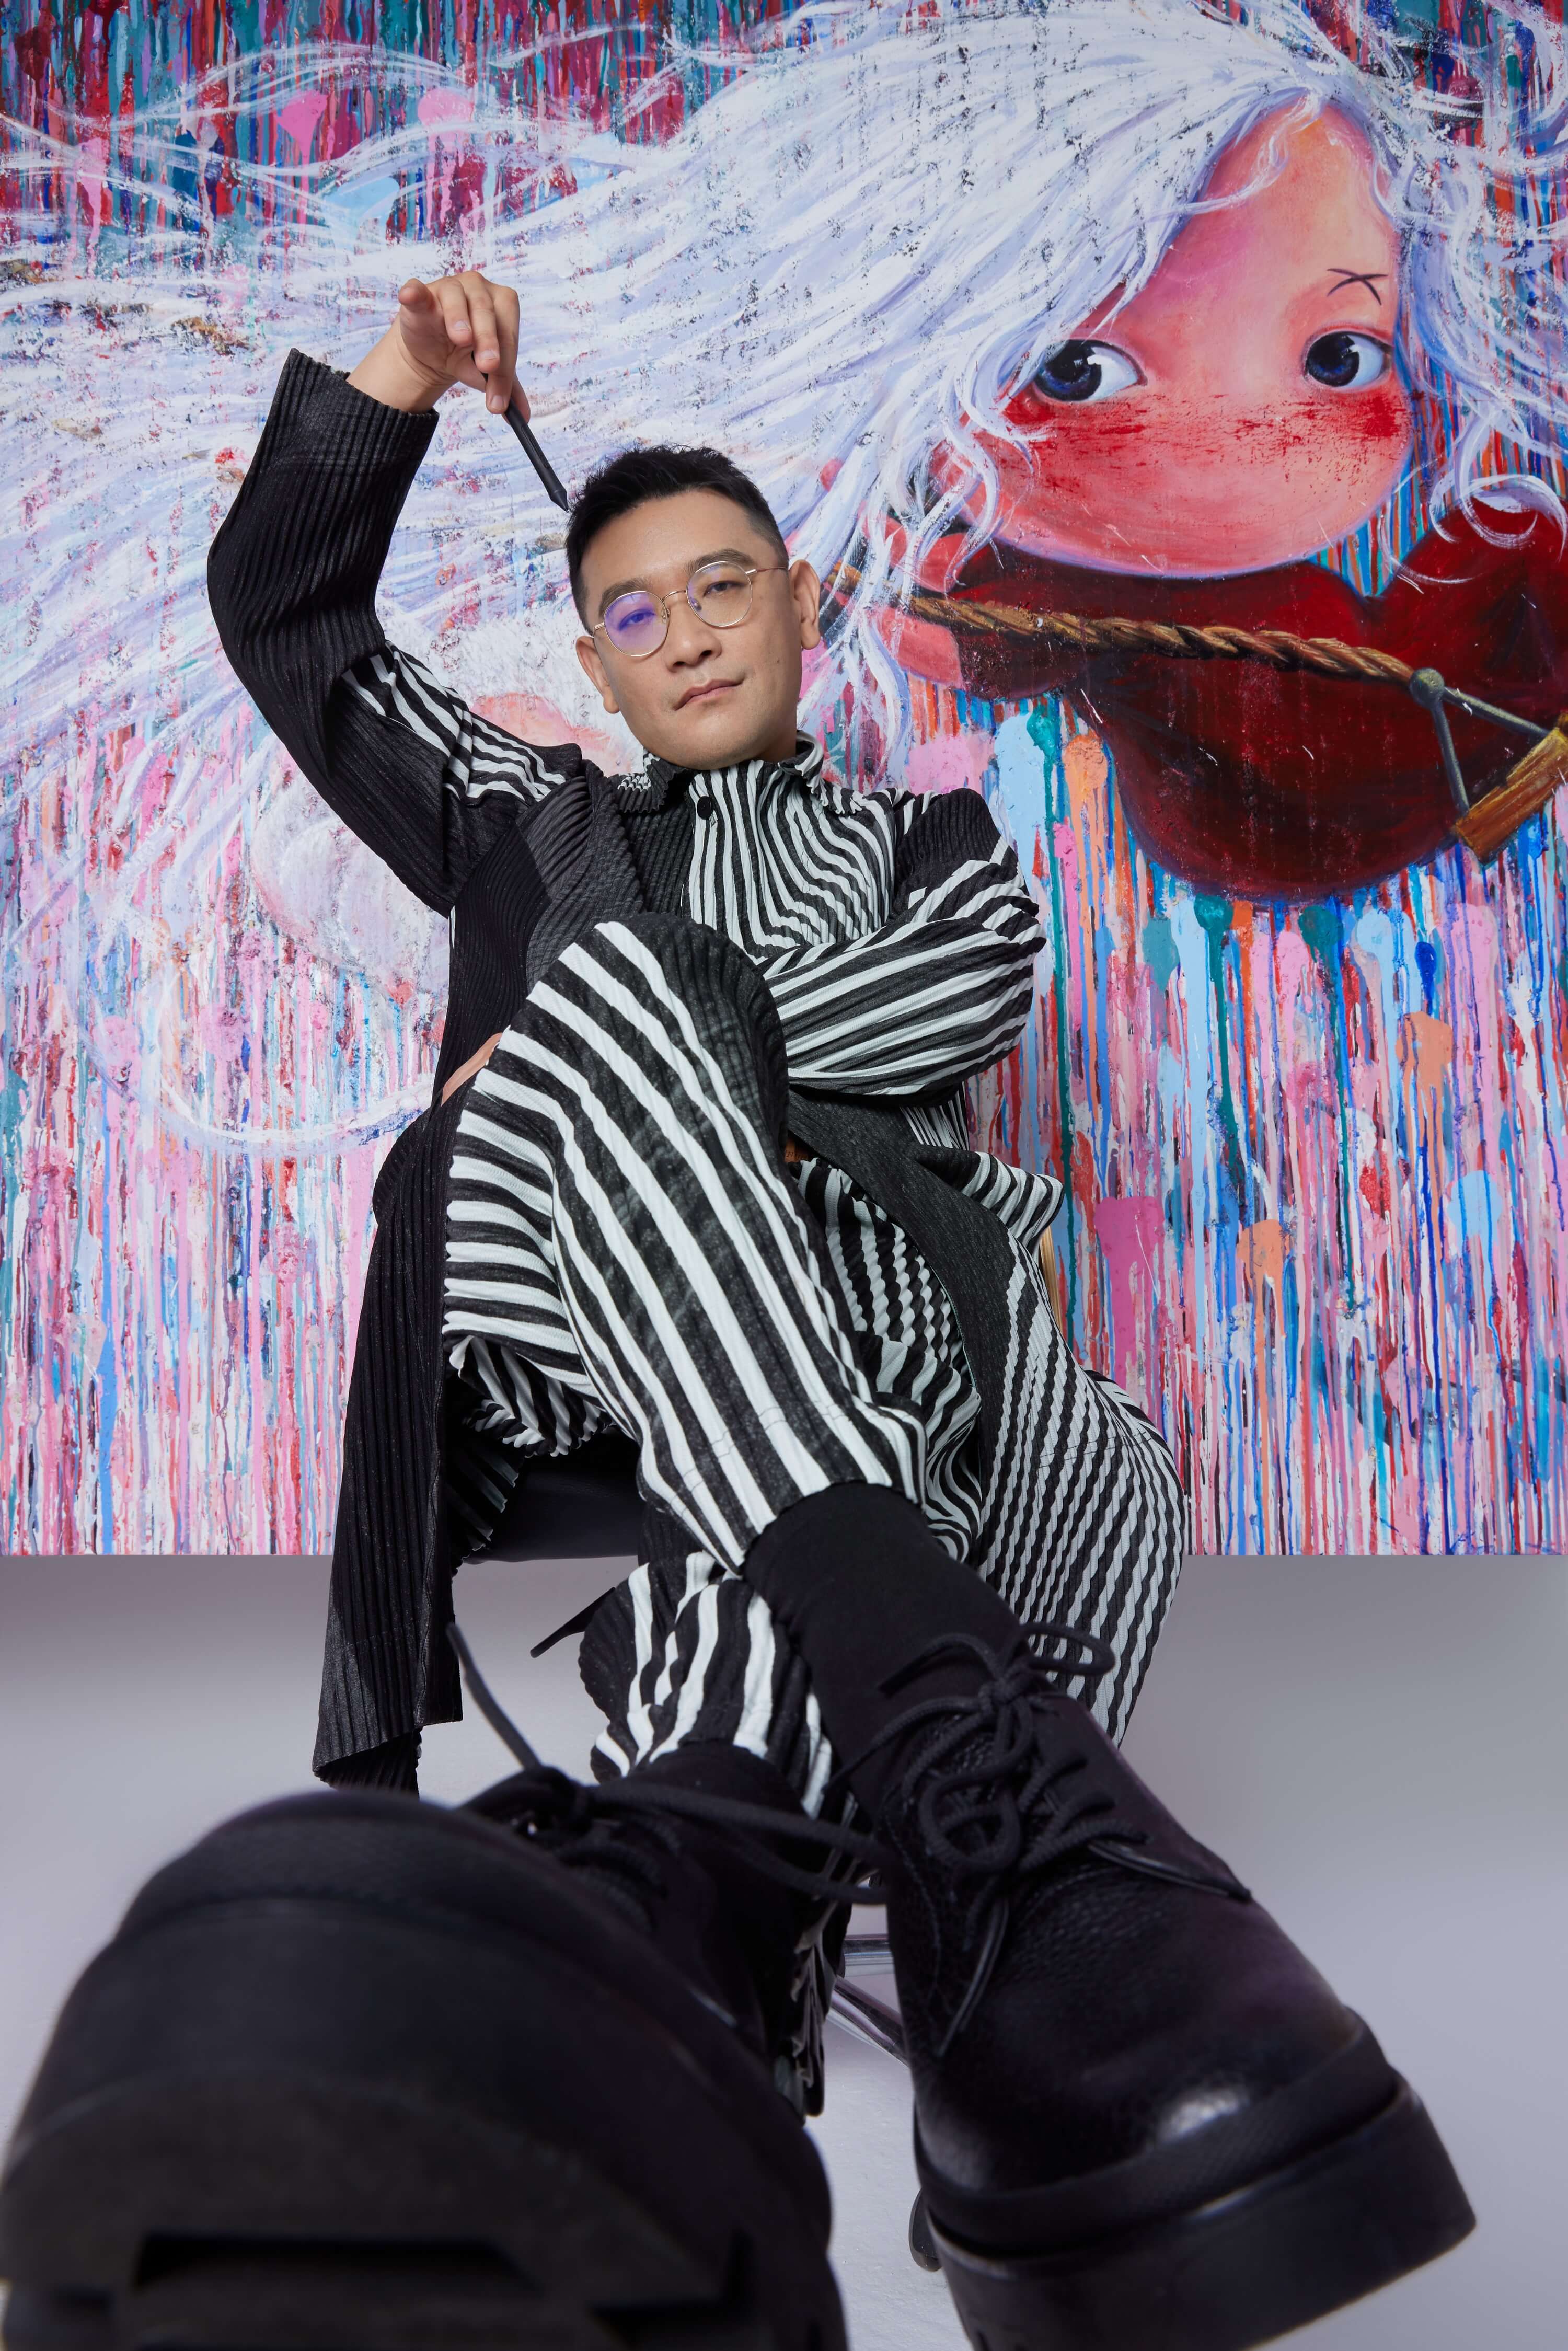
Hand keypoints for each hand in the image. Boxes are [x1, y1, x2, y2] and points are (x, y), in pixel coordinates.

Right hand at [348, 273, 525, 417]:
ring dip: (459, 318)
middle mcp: (478, 288)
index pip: (508, 335)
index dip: (505, 368)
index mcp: (502, 304)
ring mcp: (448, 287)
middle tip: (488, 367)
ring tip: (462, 340)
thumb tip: (524, 417)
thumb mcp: (487, 372)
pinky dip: (414, 293)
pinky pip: (416, 290)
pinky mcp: (420, 293)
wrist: (433, 350)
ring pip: (456, 297)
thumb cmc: (466, 354)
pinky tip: (410, 297)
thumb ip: (506, 389)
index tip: (498, 400)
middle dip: (489, 341)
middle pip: (486, 311)